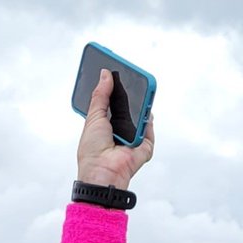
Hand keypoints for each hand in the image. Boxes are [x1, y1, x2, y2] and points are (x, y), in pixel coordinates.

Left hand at [75, 69, 153, 190]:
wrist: (102, 172)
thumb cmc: (92, 152)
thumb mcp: (93, 118)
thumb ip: (100, 96)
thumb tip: (105, 74)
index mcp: (106, 125)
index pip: (114, 102)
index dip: (115, 88)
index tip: (116, 70)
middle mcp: (121, 129)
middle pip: (131, 105)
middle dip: (132, 90)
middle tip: (131, 72)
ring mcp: (135, 136)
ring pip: (143, 112)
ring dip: (142, 100)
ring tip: (141, 84)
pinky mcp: (146, 143)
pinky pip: (150, 125)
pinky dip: (148, 117)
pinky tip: (145, 108)